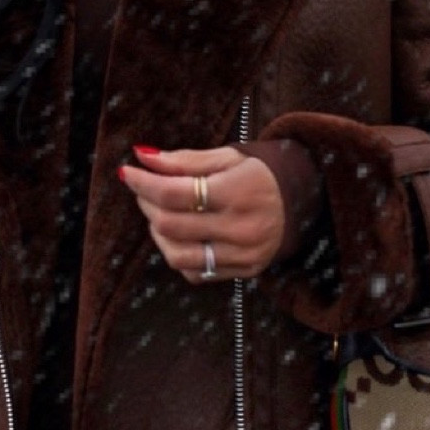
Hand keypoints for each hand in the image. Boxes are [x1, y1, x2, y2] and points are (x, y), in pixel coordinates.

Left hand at [116, 144, 284, 282]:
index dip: (144, 183)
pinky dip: (178, 254)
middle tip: (145, 188)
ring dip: (158, 233)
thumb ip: (184, 160)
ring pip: (177, 255)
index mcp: (238, 192)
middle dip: (147, 204)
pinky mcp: (244, 271)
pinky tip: (181, 234)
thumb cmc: (259, 175)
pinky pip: (194, 272)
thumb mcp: (227, 158)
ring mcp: (243, 255)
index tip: (128, 172)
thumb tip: (142, 157)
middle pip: (171, 224)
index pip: (176, 193)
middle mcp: (242, 228)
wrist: (301, 203)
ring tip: (160, 213)